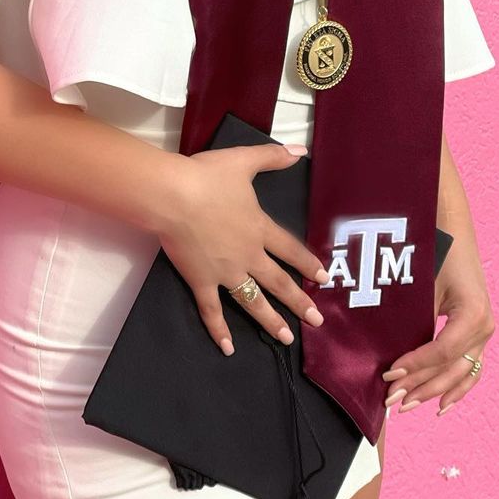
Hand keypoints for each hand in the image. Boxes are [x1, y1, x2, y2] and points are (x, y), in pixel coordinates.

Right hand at [157, 141, 328, 356]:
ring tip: (286, 337)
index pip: (291, 250)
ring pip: (253, 301)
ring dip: (270, 320)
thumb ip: (273, 157)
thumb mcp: (244, 161)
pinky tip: (229, 348)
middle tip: (317, 321)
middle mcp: (248, 255)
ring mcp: (225, 272)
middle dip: (299, 302)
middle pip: (278, 282)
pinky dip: (220, 330)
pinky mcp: (200, 281)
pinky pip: (212, 310)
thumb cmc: (208, 177)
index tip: (324, 279)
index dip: (308, 264)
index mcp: (259, 228)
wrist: (173, 196)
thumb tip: (300, 151)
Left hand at [381, 238, 495, 415]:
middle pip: (452, 368)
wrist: (454, 233)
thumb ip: (416, 320)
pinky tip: (441, 406)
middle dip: (420, 386)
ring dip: (434, 391)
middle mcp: (484, 327)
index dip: (417, 366)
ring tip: (407, 406)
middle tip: (391, 400)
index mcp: (473, 313)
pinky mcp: (479, 334)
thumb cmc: (437, 254)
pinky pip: (471, 368)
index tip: (390, 374)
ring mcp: (485, 332)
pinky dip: (457, 388)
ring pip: (461, 373)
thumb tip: (393, 355)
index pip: (442, 351)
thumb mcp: (425, 285)